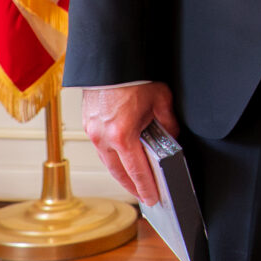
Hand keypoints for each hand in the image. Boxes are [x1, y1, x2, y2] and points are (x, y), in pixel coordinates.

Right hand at [83, 82, 176, 205]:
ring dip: (121, 173)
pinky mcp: (89, 125)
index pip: (137, 171)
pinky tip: (121, 159)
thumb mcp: (161, 101)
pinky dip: (112, 157)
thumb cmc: (135, 79)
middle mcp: (104, 137)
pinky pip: (102, 148)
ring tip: (134, 181)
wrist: (112, 62)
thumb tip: (171, 139)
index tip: (152, 198)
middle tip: (144, 195)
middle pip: (119, 172)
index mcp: (122, 135)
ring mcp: (93, 132)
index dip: (146, 187)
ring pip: (108, 161)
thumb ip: (168, 125)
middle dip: (132, 186)